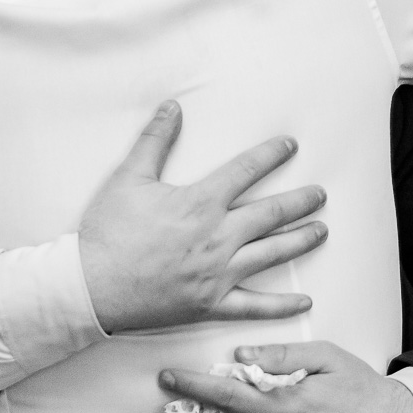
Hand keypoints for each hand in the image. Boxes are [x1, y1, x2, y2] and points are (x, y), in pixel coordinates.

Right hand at [79, 102, 327, 333]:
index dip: (271, 155)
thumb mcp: (128, 177)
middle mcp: (218, 237)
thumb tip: (172, 107)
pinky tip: (305, 303)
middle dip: (300, 201)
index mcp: (200, 203)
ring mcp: (218, 273)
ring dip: (301, 240)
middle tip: (320, 194)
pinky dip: (282, 306)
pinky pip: (255, 306)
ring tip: (321, 230)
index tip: (290, 147)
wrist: (91, 287)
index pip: (246, 171)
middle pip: (271, 214)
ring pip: (272, 254)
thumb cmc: (108, 233)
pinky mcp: (211, 303)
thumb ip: (155, 140)